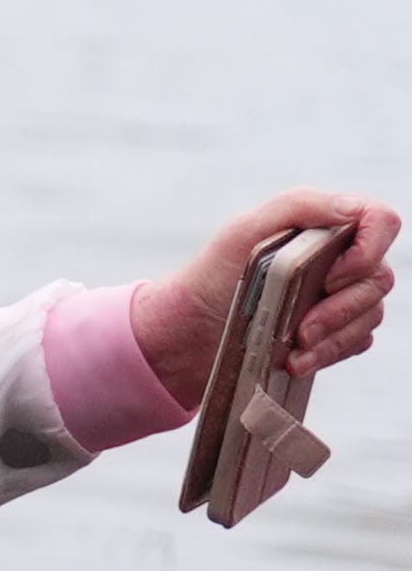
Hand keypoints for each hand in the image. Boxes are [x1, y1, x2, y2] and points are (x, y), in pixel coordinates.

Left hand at [128, 193, 400, 407]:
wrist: (191, 328)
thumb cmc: (214, 273)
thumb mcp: (244, 231)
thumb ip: (299, 208)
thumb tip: (354, 210)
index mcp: (321, 225)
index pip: (380, 221)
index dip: (370, 248)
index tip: (333, 276)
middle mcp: (338, 257)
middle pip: (378, 278)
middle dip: (342, 309)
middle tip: (303, 330)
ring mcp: (340, 294)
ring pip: (371, 315)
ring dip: (334, 337)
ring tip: (295, 351)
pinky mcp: (335, 328)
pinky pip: (356, 341)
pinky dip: (329, 353)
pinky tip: (296, 362)